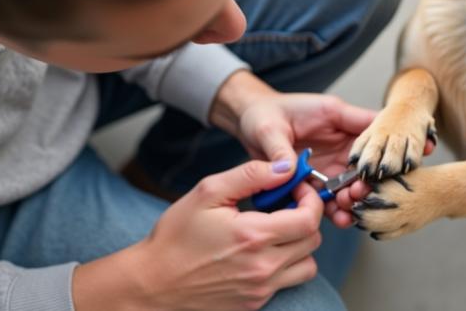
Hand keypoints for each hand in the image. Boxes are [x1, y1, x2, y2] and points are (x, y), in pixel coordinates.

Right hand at [73, 160, 322, 310]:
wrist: (152, 283)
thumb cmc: (175, 236)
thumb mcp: (207, 192)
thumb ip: (251, 175)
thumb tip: (285, 167)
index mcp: (253, 236)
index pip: (309, 219)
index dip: (311, 199)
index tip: (297, 188)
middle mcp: (263, 267)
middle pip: (313, 241)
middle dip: (305, 217)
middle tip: (285, 205)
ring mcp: (261, 289)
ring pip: (307, 265)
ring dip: (299, 245)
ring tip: (276, 231)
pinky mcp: (255, 302)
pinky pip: (288, 282)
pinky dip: (285, 265)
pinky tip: (261, 251)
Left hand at [210, 71, 376, 227]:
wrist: (248, 126)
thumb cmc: (263, 115)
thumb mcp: (269, 127)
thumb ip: (280, 148)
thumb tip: (287, 170)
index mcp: (338, 118)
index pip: (374, 126)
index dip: (390, 141)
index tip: (401, 156)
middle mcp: (341, 143)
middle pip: (370, 162)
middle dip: (371, 180)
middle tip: (360, 191)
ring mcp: (333, 165)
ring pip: (356, 184)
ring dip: (355, 198)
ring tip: (347, 207)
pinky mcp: (320, 183)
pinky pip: (335, 199)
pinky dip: (339, 210)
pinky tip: (339, 218)